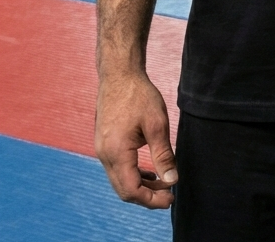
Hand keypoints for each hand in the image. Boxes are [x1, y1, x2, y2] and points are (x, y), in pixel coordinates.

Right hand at [95, 71, 177, 208]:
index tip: (171, 198)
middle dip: (147, 196)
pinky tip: (148, 171)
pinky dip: (132, 174)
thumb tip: (172, 180)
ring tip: (163, 183)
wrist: (119, 74)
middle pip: (123, 189)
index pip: (132, 190)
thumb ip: (163, 155)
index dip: (151, 200)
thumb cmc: (138, 95)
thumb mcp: (157, 124)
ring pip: (119, 180)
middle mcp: (104, 155)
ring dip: (140, 185)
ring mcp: (101, 149)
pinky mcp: (104, 143)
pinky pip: (116, 168)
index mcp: (116, 152)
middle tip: (169, 194)